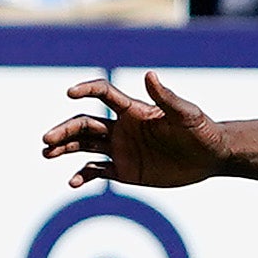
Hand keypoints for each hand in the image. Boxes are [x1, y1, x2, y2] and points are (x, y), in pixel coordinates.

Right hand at [45, 73, 222, 186]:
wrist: (210, 157)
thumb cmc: (201, 130)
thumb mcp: (186, 114)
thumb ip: (167, 97)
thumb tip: (149, 75)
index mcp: (133, 110)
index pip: (103, 94)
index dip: (86, 90)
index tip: (71, 94)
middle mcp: (122, 127)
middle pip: (85, 123)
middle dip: (65, 130)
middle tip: (47, 139)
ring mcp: (121, 149)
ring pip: (84, 145)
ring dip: (64, 148)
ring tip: (47, 152)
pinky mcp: (124, 170)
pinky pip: (96, 171)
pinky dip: (82, 175)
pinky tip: (72, 182)